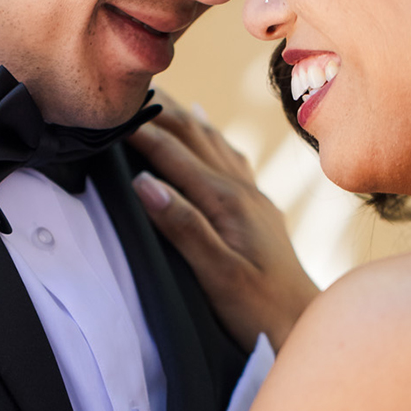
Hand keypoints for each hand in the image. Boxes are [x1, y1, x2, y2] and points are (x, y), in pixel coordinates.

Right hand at [129, 92, 319, 349]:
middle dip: (159, 111)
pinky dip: (208, 136)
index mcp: (228, 202)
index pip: (174, 154)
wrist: (304, 324)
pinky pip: (229, 158)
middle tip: (123, 86)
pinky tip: (203, 124)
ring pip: (212, 142)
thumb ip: (183, 227)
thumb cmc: (259, 309)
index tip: (106, 109)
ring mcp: (253, 196)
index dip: (139, 130)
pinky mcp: (257, 208)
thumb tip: (145, 182)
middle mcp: (242, 190)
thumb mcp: (218, 275)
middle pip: (194, 137)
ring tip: (154, 93)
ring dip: (182, 116)